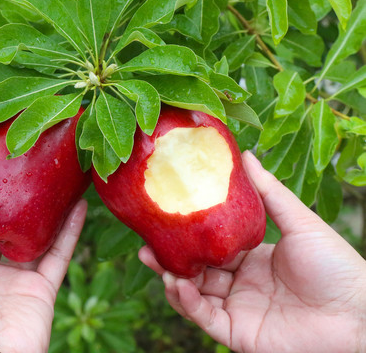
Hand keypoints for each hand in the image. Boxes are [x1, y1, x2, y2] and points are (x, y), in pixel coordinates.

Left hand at [0, 188, 86, 352]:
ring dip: (46, 211)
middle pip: (2, 226)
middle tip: (22, 169)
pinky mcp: (42, 286)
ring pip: (34, 236)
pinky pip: (59, 253)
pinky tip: (78, 206)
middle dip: (11, 200)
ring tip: (54, 182)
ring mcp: (16, 277)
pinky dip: (70, 230)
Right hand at [139, 151, 365, 352]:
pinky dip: (187, 303)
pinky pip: (204, 318)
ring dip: (172, 280)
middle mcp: (241, 285)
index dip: (188, 236)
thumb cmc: (337, 266)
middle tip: (145, 244)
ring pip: (193, 296)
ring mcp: (238, 310)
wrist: (358, 315)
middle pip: (196, 272)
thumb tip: (246, 155)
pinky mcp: (238, 334)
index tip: (166, 219)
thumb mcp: (299, 221)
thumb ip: (268, 192)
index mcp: (252, 260)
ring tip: (156, 261)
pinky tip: (178, 284)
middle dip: (169, 259)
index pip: (211, 247)